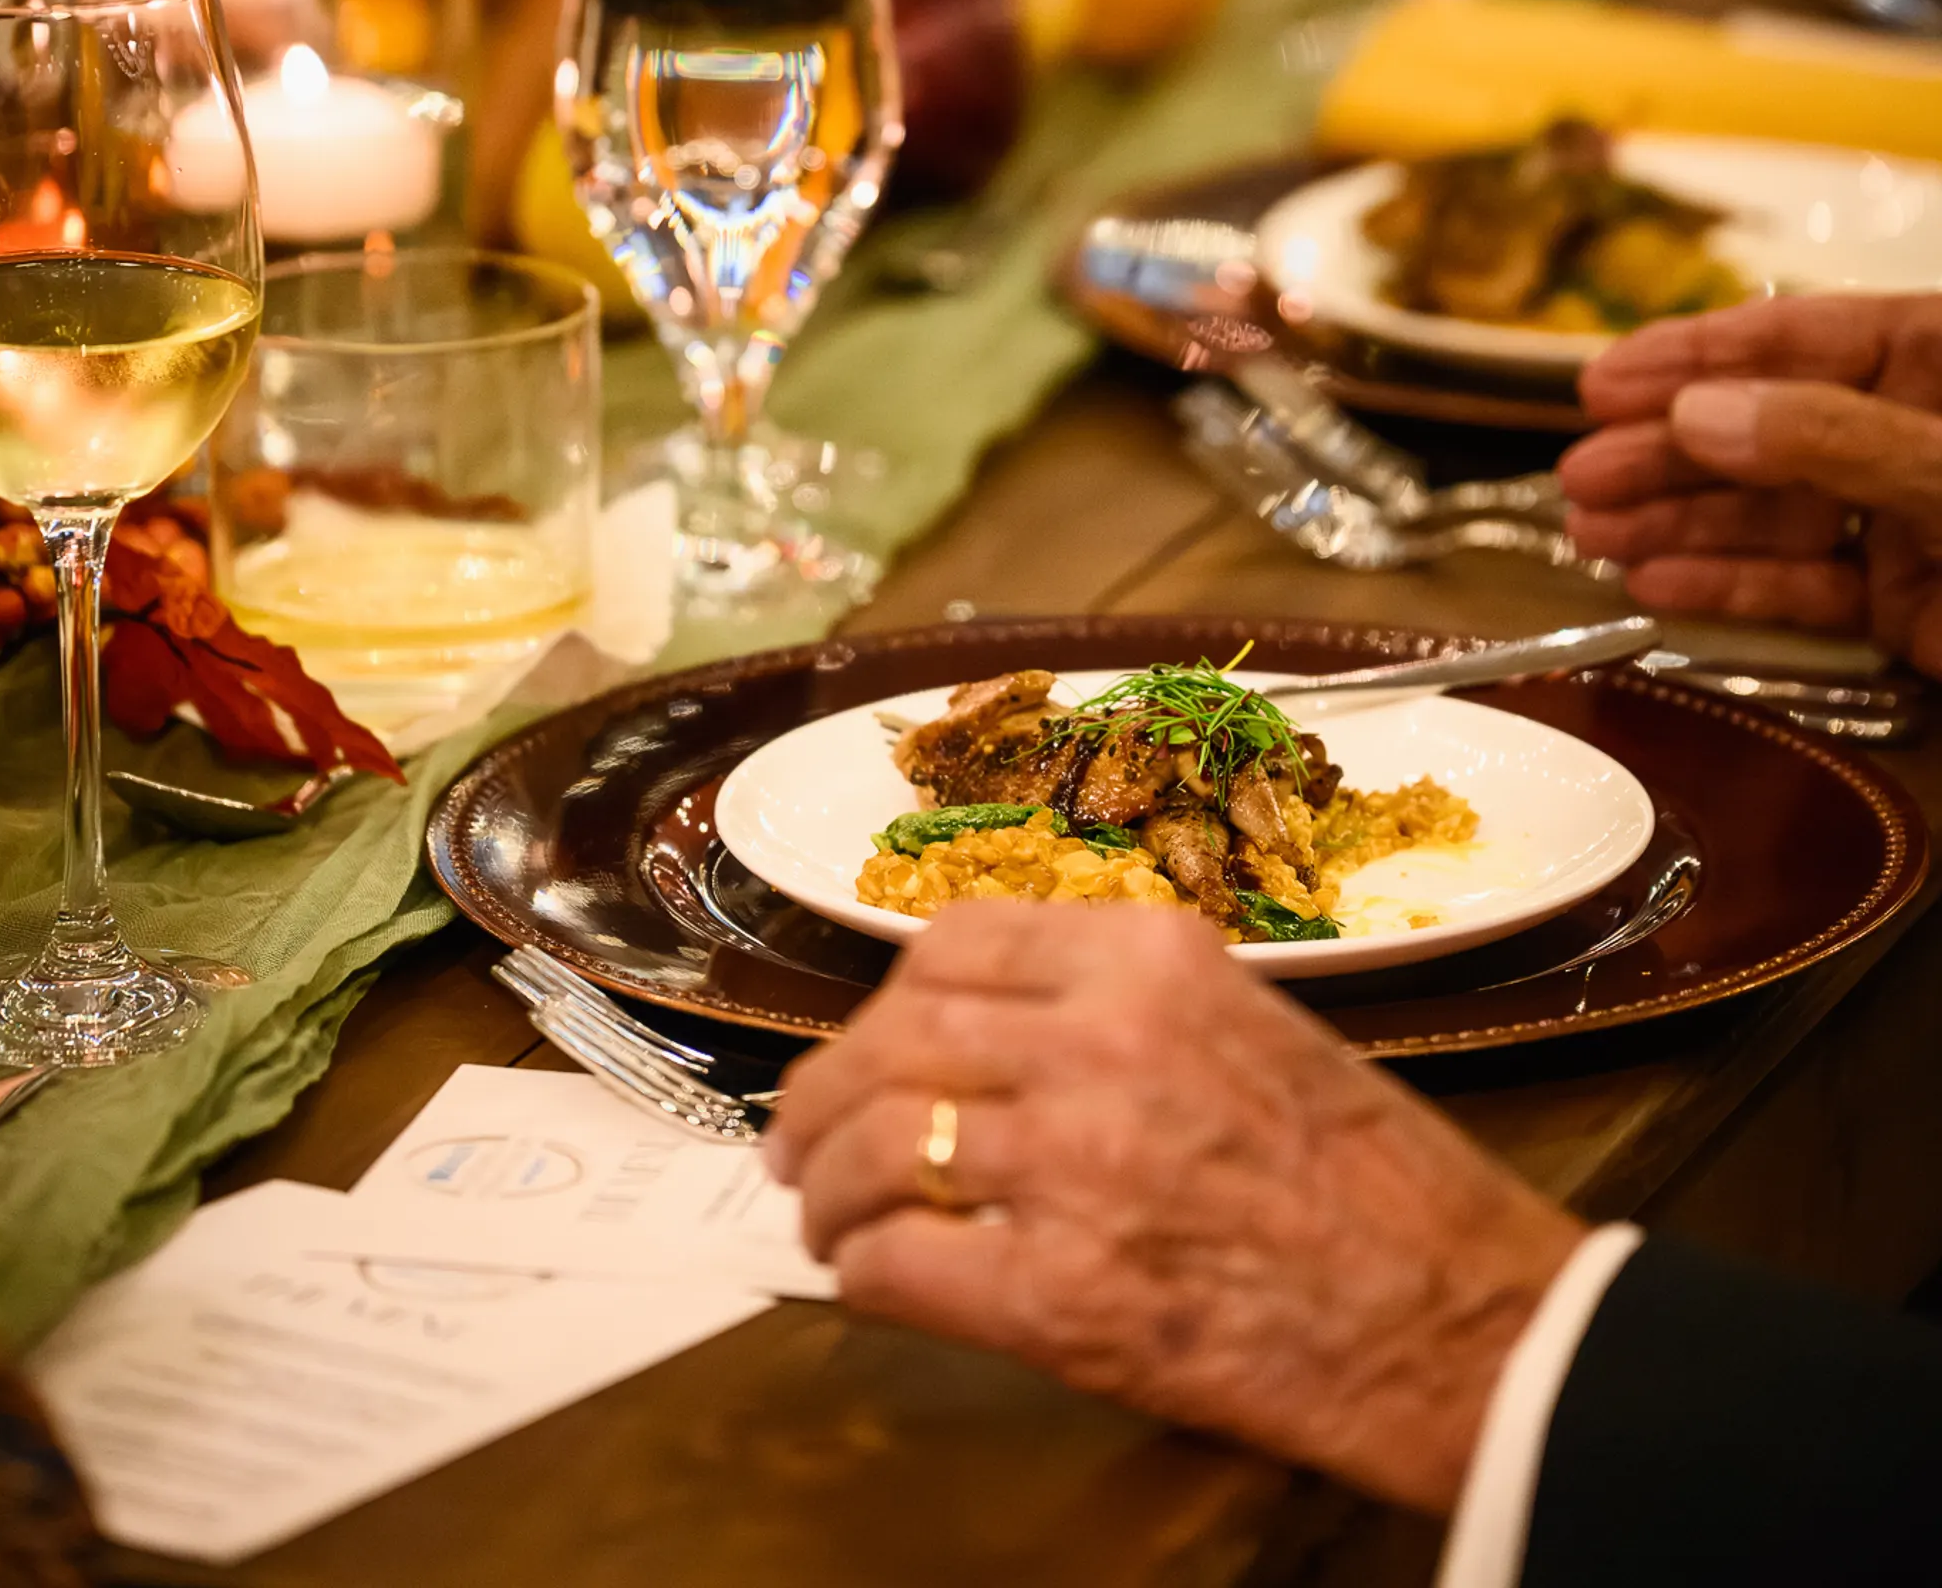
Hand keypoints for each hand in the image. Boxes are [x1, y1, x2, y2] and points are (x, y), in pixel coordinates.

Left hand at [764, 901, 1580, 1513]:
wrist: (1465, 1317)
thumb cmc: (1372, 1179)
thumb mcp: (1248, 1025)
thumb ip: (1116, 1012)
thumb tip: (980, 1044)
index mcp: (1150, 960)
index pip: (952, 945)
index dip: (884, 1001)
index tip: (867, 1041)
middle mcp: (1100, 1042)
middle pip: (894, 1039)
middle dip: (823, 1091)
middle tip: (796, 1137)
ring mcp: (1076, 1166)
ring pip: (875, 1145)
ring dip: (828, 1187)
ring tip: (823, 1217)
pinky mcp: (1066, 1297)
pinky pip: (903, 1266)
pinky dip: (865, 1273)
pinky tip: (870, 1281)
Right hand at [1558, 294, 1941, 671]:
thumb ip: (1831, 437)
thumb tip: (1694, 414)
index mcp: (1940, 362)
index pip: (1800, 337)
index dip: (1693, 356)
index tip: (1600, 383)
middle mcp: (1909, 430)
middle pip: (1768, 429)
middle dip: (1666, 452)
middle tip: (1579, 477)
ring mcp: (1907, 519)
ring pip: (1772, 512)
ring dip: (1676, 523)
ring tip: (1590, 537)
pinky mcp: (1903, 604)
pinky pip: (1804, 588)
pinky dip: (1729, 588)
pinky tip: (1655, 586)